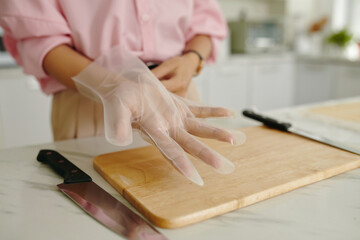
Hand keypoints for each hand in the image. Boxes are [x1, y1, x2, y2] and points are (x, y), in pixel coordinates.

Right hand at [72, 46, 245, 185]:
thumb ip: (119, 123)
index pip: (170, 151)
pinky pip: (201, 110)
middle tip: (225, 168)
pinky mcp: (180, 107)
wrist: (126, 88)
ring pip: (200, 129)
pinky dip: (214, 111)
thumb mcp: (117, 108)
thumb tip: (118, 137)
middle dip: (208, 156)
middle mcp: (169, 129)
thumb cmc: (119, 98)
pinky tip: (229, 113)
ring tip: (236, 139)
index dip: (182, 164)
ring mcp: (176, 119)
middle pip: (191, 145)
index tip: (195, 179)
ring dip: (217, 134)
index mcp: (154, 131)